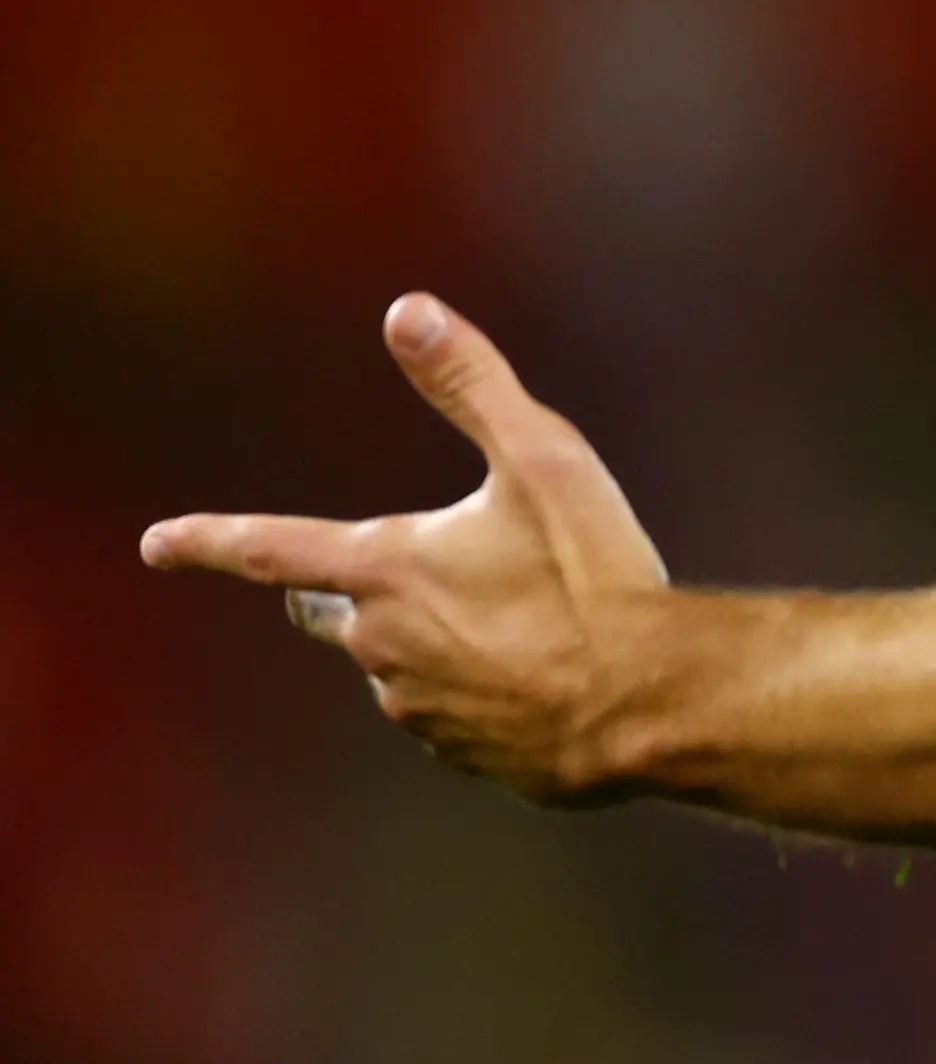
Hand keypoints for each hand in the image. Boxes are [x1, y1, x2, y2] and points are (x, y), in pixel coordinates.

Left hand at [142, 295, 671, 803]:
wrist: (650, 701)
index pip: (268, 550)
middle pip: (325, 613)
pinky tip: (538, 674)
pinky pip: (446, 714)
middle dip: (337, 593)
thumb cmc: (596, 576)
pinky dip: (473, 690)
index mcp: (386, 571)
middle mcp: (381, 643)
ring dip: (427, 640)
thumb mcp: (544, 462)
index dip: (206, 540)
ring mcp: (417, 706)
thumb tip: (408, 311)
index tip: (157, 542)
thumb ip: (472, 386)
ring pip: (394, 664)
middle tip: (391, 578)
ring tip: (517, 622)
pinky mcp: (461, 752)